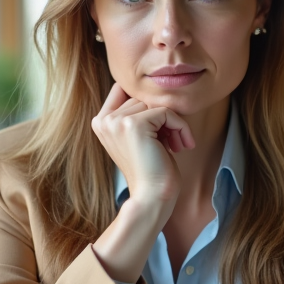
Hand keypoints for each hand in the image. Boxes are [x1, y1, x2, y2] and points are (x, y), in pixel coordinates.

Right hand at [91, 83, 194, 222]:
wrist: (152, 196)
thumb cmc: (151, 169)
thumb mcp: (139, 137)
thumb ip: (137, 113)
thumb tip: (156, 87)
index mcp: (100, 122)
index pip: (123, 90)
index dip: (146, 103)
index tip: (162, 127)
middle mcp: (104, 120)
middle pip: (142, 97)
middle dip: (162, 116)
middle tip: (173, 140)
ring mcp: (116, 122)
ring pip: (155, 104)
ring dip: (173, 123)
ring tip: (177, 144)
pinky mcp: (133, 125)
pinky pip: (166, 112)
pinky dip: (180, 127)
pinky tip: (182, 145)